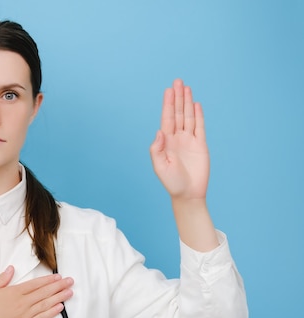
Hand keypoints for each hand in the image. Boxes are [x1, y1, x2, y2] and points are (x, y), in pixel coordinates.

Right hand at [0, 266, 73, 317]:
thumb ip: (2, 279)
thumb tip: (11, 269)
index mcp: (13, 292)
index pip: (35, 284)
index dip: (48, 280)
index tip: (58, 277)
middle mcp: (22, 303)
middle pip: (44, 293)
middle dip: (58, 286)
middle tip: (70, 282)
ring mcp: (24, 316)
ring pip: (45, 305)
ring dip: (59, 297)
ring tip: (69, 293)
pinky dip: (51, 313)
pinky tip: (59, 308)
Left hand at [150, 79, 209, 200]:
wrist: (188, 194)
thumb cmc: (171, 182)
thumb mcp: (159, 166)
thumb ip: (157, 149)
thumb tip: (160, 131)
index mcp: (166, 142)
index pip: (167, 118)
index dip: (168, 104)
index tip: (168, 91)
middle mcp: (177, 138)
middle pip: (177, 113)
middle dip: (177, 98)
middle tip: (178, 81)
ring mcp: (189, 140)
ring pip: (188, 117)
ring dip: (187, 102)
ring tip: (187, 87)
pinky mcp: (201, 145)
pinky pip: (200, 127)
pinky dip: (198, 115)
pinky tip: (196, 105)